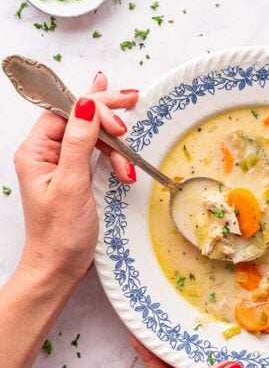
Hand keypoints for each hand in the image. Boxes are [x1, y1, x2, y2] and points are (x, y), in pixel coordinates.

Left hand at [14, 72, 138, 282]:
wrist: (60, 267)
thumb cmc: (60, 233)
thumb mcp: (71, 184)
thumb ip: (79, 141)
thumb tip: (86, 102)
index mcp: (36, 151)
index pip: (65, 110)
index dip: (94, 106)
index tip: (122, 114)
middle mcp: (47, 152)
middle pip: (79, 117)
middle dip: (107, 115)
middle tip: (133, 100)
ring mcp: (63, 163)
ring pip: (93, 135)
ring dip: (115, 147)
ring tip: (127, 171)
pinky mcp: (78, 174)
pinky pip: (97, 153)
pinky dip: (115, 159)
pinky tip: (125, 170)